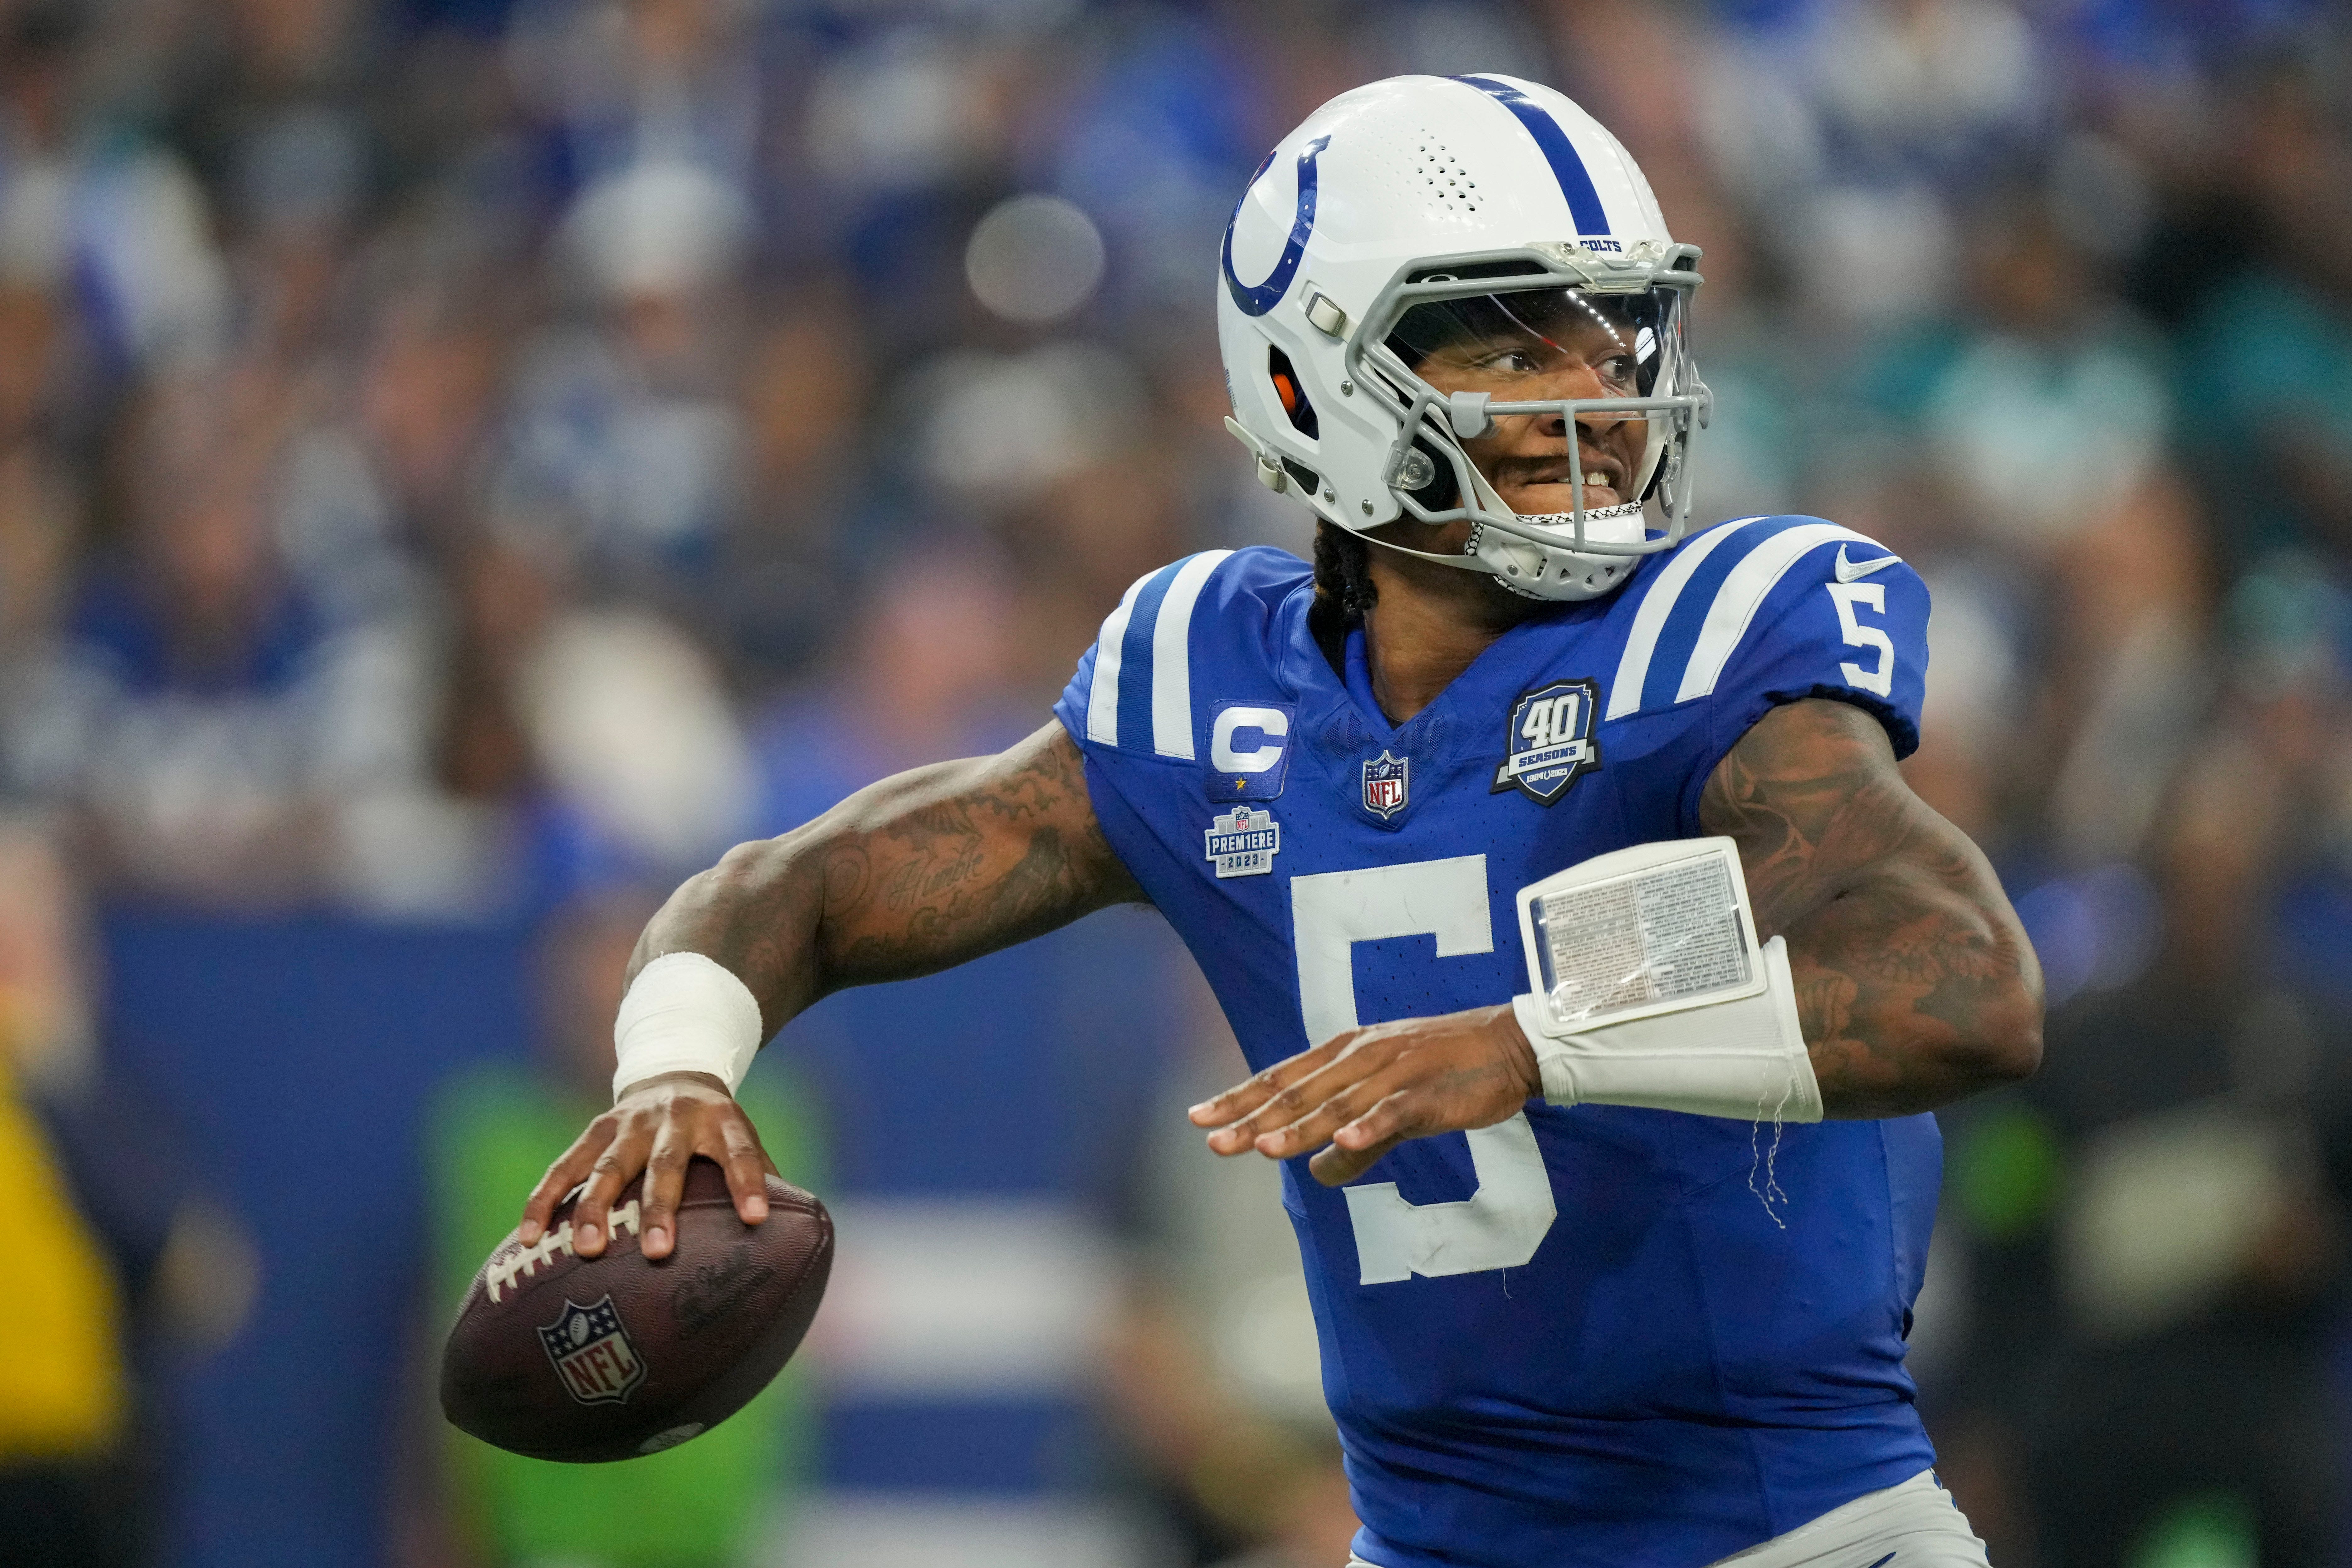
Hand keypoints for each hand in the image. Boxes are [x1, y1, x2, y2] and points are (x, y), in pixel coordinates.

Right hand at [519, 1071, 777, 1260]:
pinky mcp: (593, 1131)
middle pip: (666, 1163)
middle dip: (659, 1207)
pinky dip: (545, 1200)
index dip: (748, 1183)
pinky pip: (564, 1168)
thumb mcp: (743, 1138)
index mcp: (721, 1120)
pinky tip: (530, 1237)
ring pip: (608, 1166)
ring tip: (587, 1250)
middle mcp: (674, 1118)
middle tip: (657, 1251)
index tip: (756, 1218)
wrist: (673, 1071)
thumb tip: (798, 1237)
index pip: (741, 1152)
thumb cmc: (715, 1128)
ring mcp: (628, 1123)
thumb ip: (767, 1180)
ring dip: (595, 1208)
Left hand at [1187, 1004, 1542, 1185]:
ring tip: (1264, 1148)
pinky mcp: (1429, 1092)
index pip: (1282, 1077)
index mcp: (1347, 1054)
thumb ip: (1355, 1142)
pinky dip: (1370, 1127)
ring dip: (1302, 1127)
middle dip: (1254, 1118)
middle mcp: (1362, 1058)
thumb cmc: (1446, 1069)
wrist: (1510, 1044)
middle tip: (1213, 1141)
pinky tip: (1346, 1144)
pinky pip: (1394, 1112)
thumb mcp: (1390, 1104)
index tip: (1199, 1118)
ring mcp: (1395, 1073)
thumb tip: (1316, 1173)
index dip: (1240, 1098)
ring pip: (1339, 1104)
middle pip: (1299, 1092)